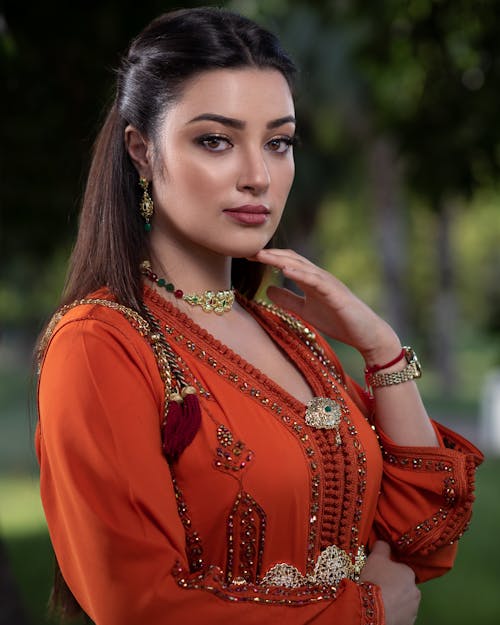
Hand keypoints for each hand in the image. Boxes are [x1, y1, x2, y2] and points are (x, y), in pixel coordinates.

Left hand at [251, 249, 400, 364]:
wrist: (366, 334)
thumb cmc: (339, 320)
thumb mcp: (305, 311)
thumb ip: (288, 300)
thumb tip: (267, 291)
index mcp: (311, 280)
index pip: (287, 262)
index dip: (268, 258)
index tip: (248, 256)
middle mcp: (319, 277)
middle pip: (292, 259)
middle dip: (270, 254)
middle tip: (248, 251)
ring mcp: (328, 283)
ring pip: (302, 266)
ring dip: (281, 260)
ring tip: (262, 256)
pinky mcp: (336, 294)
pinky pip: (316, 281)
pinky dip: (301, 274)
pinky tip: (286, 271)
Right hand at [359, 541, 420, 624]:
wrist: (373, 609)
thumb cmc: (375, 579)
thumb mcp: (376, 557)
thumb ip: (382, 547)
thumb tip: (383, 543)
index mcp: (409, 573)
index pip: (401, 569)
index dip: (390, 571)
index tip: (380, 573)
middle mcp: (415, 592)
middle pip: (404, 586)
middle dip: (394, 586)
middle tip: (379, 587)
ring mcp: (413, 610)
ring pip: (403, 602)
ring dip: (395, 601)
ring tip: (380, 600)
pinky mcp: (408, 623)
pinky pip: (401, 615)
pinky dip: (394, 613)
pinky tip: (383, 611)